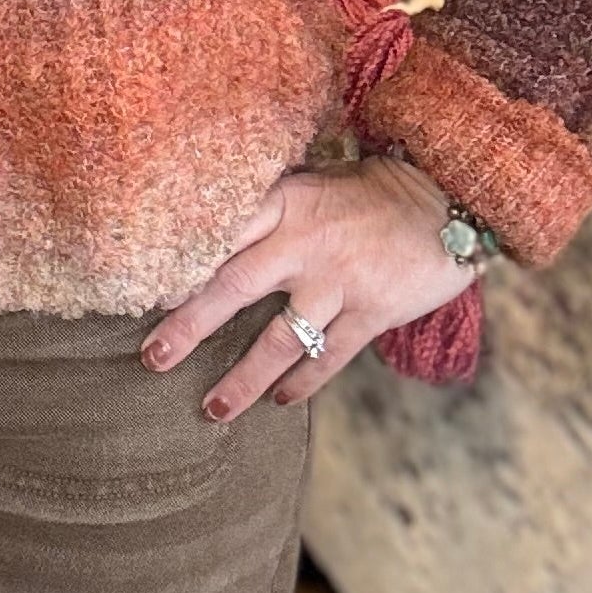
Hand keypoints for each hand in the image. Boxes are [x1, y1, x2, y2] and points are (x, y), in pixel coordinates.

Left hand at [141, 155, 473, 417]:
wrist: (449, 198)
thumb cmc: (372, 190)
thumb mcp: (316, 183)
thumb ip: (271, 207)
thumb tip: (210, 232)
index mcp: (286, 202)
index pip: (220, 234)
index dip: (180, 266)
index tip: (142, 294)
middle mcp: (306, 243)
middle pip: (233, 287)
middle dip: (188, 326)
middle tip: (152, 357)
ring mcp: (339, 281)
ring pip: (279, 338)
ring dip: (242, 378)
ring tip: (211, 409)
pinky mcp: (371, 312)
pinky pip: (328, 357)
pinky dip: (302, 382)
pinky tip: (279, 401)